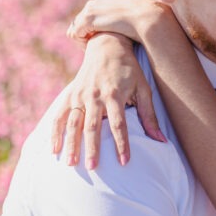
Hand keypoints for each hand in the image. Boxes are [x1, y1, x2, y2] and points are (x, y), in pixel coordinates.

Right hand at [51, 33, 164, 168]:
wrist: (106, 47)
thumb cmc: (129, 70)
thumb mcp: (143, 89)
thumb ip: (149, 115)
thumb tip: (161, 140)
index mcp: (115, 94)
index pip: (118, 124)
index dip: (121, 144)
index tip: (124, 162)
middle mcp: (95, 95)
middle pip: (93, 126)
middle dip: (92, 148)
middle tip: (93, 168)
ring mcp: (80, 95)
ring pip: (73, 123)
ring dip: (71, 144)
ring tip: (71, 164)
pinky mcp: (70, 95)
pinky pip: (59, 116)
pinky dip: (55, 133)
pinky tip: (54, 149)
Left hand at [66, 0, 160, 42]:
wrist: (148, 17)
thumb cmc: (146, 20)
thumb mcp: (135, 17)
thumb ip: (128, 19)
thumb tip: (130, 26)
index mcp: (105, 1)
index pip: (90, 15)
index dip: (93, 29)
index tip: (101, 40)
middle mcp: (96, 2)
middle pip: (80, 20)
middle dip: (86, 34)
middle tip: (95, 47)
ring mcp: (91, 10)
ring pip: (76, 28)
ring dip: (83, 40)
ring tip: (94, 50)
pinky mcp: (88, 18)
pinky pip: (75, 34)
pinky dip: (81, 43)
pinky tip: (92, 49)